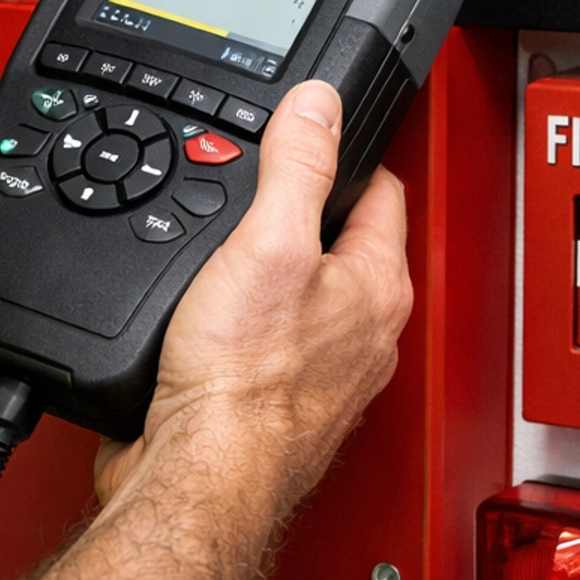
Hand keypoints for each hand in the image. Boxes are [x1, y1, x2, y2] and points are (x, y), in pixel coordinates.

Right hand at [95, 84, 411, 513]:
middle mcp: (364, 333)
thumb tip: (318, 102)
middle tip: (272, 180)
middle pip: (345, 244)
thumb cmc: (242, 385)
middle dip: (310, 210)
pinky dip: (249, 317)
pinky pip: (272, 340)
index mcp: (377, 286)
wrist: (198, 477)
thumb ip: (297, 165)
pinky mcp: (278, 405)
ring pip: (309, 295)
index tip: (321, 129)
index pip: (381, 192)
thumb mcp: (267, 243)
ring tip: (242, 237)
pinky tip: (216, 312)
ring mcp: (324, 374)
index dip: (348, 152)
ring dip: (280, 267)